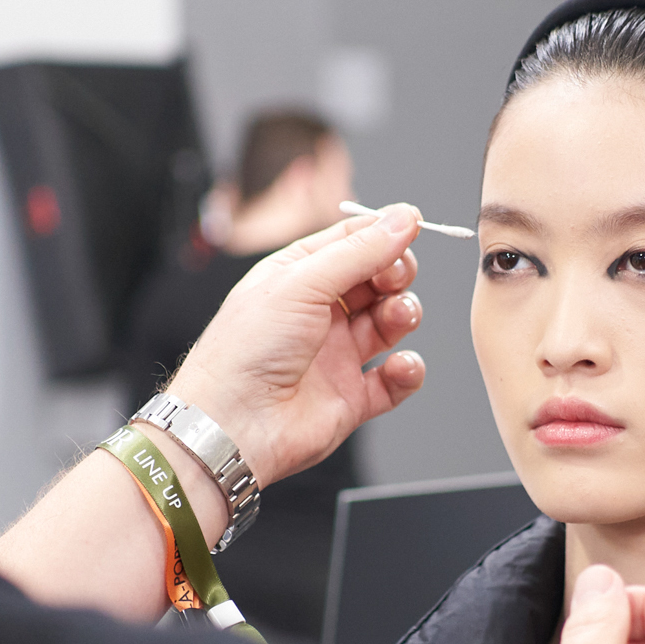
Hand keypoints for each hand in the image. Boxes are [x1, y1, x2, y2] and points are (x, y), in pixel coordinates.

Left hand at [167, 205, 427, 485]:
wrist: (232, 425)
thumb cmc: (244, 352)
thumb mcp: (302, 282)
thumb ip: (359, 251)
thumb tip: (403, 218)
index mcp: (297, 277)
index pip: (351, 242)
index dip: (384, 233)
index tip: (412, 226)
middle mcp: (318, 313)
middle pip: (377, 280)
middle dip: (396, 273)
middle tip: (394, 277)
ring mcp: (335, 355)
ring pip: (389, 323)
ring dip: (404, 314)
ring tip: (398, 317)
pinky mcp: (351, 397)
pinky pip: (395, 379)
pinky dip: (408, 371)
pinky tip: (399, 365)